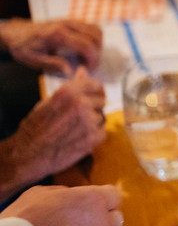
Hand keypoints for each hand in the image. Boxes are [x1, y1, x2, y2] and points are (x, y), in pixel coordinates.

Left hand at [0, 19, 101, 76]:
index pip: (86, 45)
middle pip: (95, 36)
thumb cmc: (24, 47)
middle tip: (90, 65)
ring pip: (96, 30)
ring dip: (97, 45)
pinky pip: (91, 27)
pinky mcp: (72, 21)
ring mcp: (70, 21)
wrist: (16, 33)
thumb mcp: (34, 60)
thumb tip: (72, 72)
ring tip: (87, 57)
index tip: (91, 69)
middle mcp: (67, 24)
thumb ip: (54, 65)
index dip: (93, 59)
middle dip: (97, 53)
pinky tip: (84, 49)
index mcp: (58, 35)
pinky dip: (93, 39)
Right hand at [0, 67, 106, 197]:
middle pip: (101, 101)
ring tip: (75, 130)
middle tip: (78, 118)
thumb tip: (83, 71)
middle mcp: (81, 103)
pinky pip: (102, 132)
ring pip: (101, 118)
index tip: (93, 97)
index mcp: (69, 91)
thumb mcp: (49, 101)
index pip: (96, 86)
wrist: (28, 154)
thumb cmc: (35, 128)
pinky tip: (78, 139)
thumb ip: (71, 86)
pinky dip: (94, 137)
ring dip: (93, 123)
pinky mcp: (94, 137)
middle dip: (93, 108)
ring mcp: (89, 121)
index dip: (95, 92)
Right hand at [0, 185, 122, 225]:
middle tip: (84, 222)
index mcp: (94, 202)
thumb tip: (72, 198)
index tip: (94, 201)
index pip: (114, 196)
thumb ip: (67, 194)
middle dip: (103, 219)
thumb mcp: (42, 193)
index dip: (103, 198)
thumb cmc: (23, 220)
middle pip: (115, 220)